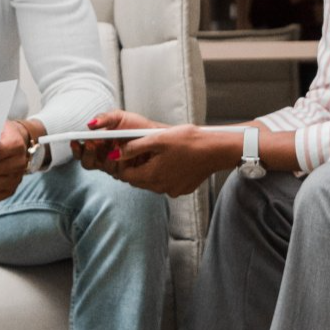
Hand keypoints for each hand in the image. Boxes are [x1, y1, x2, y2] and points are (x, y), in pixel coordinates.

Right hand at [71, 108, 162, 174]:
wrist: (156, 135)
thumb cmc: (136, 126)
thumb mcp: (119, 117)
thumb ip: (104, 118)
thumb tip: (89, 124)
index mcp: (98, 144)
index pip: (81, 151)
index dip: (76, 148)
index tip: (74, 141)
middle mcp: (104, 157)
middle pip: (87, 163)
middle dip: (87, 154)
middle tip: (91, 144)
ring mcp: (115, 166)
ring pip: (102, 167)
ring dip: (104, 157)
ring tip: (111, 145)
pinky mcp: (126, 173)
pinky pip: (117, 172)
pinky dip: (118, 162)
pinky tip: (122, 154)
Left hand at [97, 121, 238, 198]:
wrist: (214, 150)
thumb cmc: (187, 141)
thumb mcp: (157, 139)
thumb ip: (134, 147)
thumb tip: (115, 154)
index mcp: (152, 175)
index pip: (126, 176)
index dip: (122, 164)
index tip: (125, 152)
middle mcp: (160, 187)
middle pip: (138, 180)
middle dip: (135, 167)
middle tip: (139, 150)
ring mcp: (172, 190)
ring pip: (152, 182)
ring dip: (149, 170)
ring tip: (157, 153)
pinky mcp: (182, 189)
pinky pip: (166, 183)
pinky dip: (164, 174)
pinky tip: (171, 160)